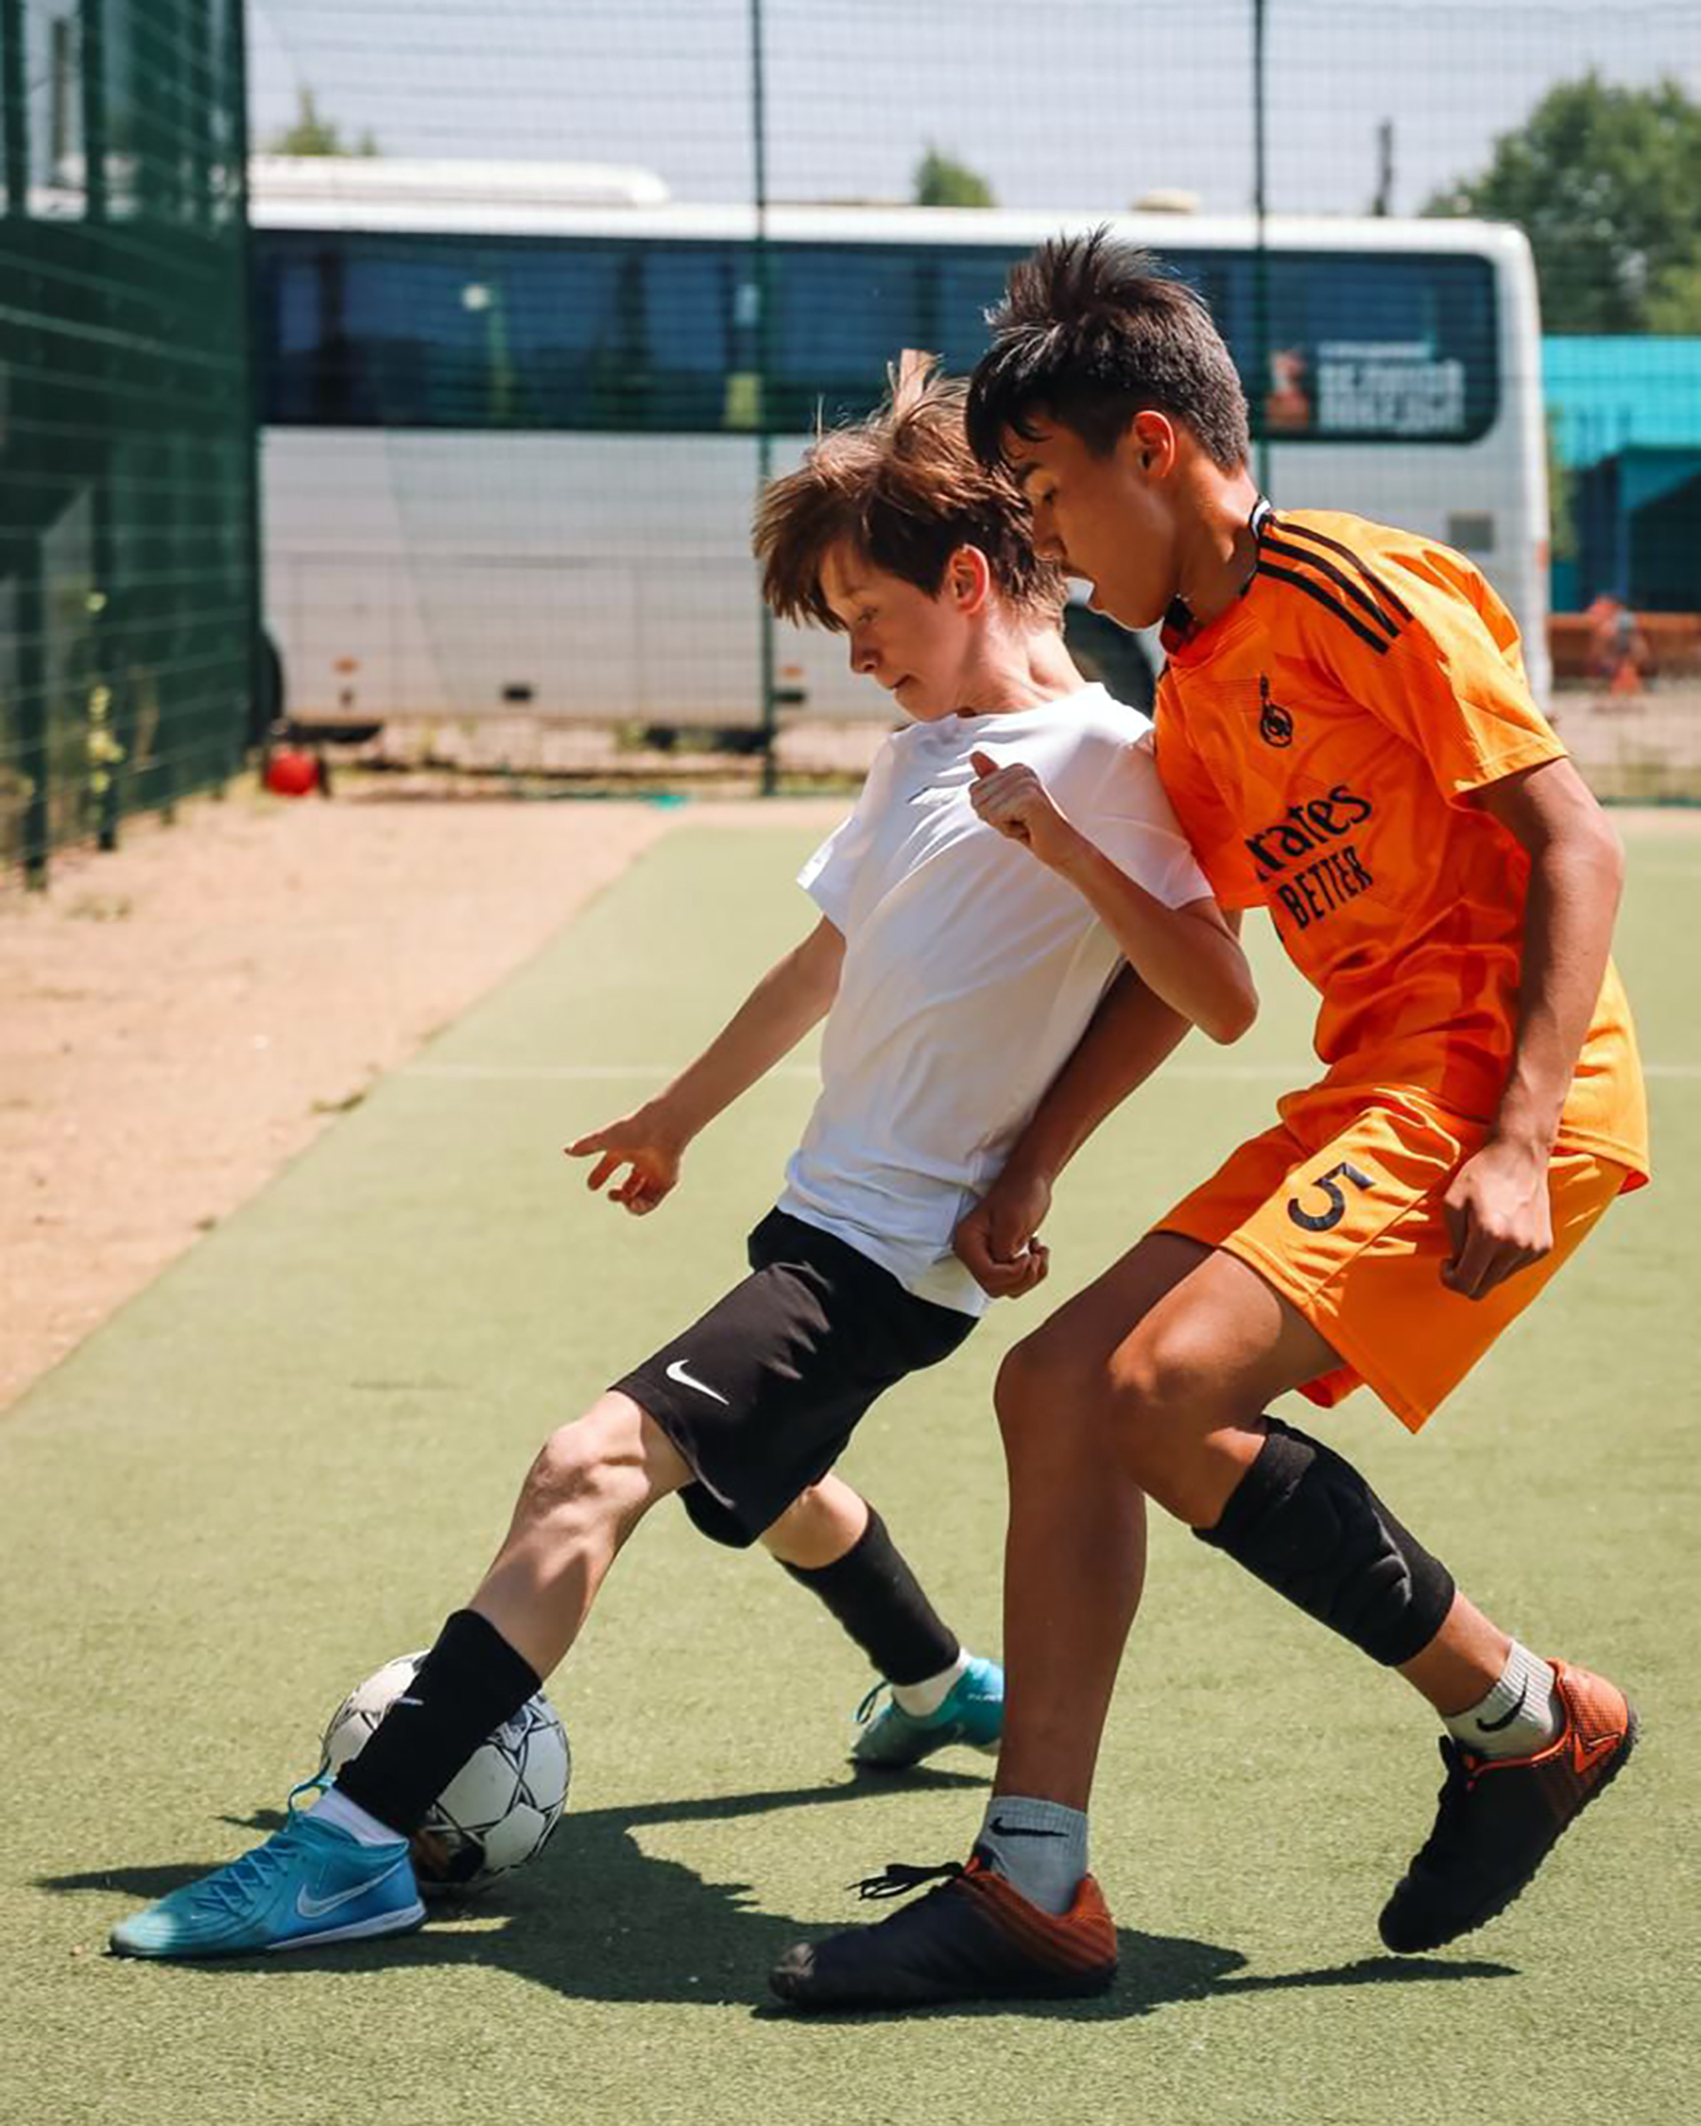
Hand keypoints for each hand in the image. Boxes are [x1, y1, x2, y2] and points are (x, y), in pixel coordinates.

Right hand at [564, 1102, 684, 1215]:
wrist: (662, 1129)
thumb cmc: (634, 1131)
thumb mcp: (606, 1140)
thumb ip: (586, 1145)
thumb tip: (566, 1150)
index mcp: (625, 1150)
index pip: (609, 1164)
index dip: (599, 1175)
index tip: (591, 1186)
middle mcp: (641, 1161)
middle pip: (628, 1185)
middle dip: (618, 1195)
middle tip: (612, 1195)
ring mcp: (654, 1172)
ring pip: (641, 1195)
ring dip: (630, 1204)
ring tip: (626, 1201)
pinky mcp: (667, 1180)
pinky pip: (653, 1200)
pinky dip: (642, 1206)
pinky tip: (634, 1203)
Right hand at [953, 1164, 1052, 1299]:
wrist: (1030, 1180)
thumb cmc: (1020, 1194)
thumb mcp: (1012, 1221)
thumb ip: (1003, 1249)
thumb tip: (1004, 1267)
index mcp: (967, 1241)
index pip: (987, 1276)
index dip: (1012, 1273)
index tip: (1029, 1256)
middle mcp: (972, 1252)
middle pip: (995, 1287)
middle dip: (1021, 1277)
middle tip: (1036, 1256)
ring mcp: (986, 1256)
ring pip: (1007, 1289)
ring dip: (1030, 1276)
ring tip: (1040, 1253)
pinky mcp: (1001, 1258)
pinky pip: (1016, 1281)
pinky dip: (1033, 1272)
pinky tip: (1038, 1250)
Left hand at [968, 750, 1081, 869]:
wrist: (1063, 849)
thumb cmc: (1032, 829)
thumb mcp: (1004, 805)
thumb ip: (989, 781)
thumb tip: (974, 753)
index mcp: (1016, 768)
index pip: (974, 790)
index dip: (989, 812)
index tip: (1015, 815)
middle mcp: (1022, 770)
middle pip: (977, 799)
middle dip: (994, 819)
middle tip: (1021, 822)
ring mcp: (1026, 783)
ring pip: (984, 809)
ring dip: (1002, 825)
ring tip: (1026, 825)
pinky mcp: (1029, 799)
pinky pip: (995, 817)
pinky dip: (1007, 830)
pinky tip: (1028, 829)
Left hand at [1440, 1136, 1552, 1299]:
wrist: (1520, 1156)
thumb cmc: (1480, 1176)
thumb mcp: (1452, 1204)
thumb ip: (1454, 1241)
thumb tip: (1459, 1267)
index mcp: (1489, 1236)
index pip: (1465, 1284)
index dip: (1448, 1279)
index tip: (1446, 1262)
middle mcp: (1515, 1247)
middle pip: (1482, 1289)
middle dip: (1466, 1277)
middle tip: (1458, 1256)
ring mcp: (1533, 1249)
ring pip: (1499, 1280)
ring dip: (1486, 1267)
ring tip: (1482, 1237)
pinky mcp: (1544, 1247)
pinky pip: (1516, 1267)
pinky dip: (1504, 1258)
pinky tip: (1502, 1232)